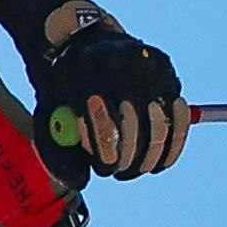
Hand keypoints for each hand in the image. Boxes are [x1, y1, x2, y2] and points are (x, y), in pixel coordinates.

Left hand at [32, 2, 188, 182]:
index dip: (106, 143)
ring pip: (158, 119)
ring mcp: (146, 62)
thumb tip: (81, 182)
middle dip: (129, 154)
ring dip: (150, 155)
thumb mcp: (48, 114)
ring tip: (136, 167)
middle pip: (132, 116)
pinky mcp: (167, 70)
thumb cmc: (64, 89)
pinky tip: (160, 162)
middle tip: (122, 172)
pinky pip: (178, 116)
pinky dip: (173, 144)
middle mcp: (117, 58)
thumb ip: (55, 152)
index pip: (99, 108)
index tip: (106, 167)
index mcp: (81, 66)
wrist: (84, 44)